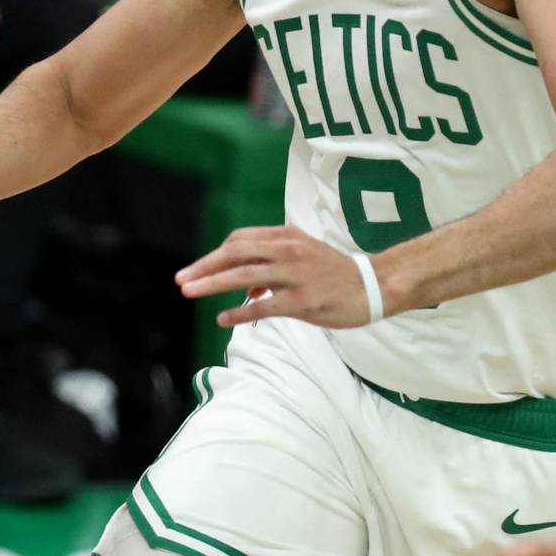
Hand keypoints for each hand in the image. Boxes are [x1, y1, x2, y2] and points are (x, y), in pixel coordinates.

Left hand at [175, 225, 377, 328]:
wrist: (374, 286)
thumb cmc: (334, 274)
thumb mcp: (302, 256)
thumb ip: (271, 266)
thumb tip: (244, 289)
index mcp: (286, 237)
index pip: (239, 240)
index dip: (214, 255)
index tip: (197, 269)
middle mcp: (288, 251)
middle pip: (235, 253)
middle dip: (204, 267)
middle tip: (181, 279)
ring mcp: (296, 275)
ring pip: (244, 275)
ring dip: (212, 284)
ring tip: (189, 292)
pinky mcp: (304, 300)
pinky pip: (265, 306)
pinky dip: (240, 312)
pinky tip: (222, 318)